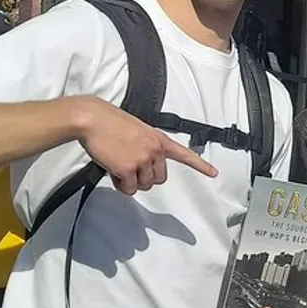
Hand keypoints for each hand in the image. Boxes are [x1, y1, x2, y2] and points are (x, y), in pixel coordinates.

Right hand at [75, 95, 217, 194]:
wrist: (92, 118)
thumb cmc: (110, 122)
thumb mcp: (138, 131)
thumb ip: (146, 146)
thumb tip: (143, 165)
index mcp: (159, 140)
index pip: (185, 155)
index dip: (200, 166)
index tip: (214, 173)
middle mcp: (155, 151)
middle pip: (158, 179)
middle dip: (144, 177)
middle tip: (128, 166)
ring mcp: (142, 160)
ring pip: (144, 185)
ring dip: (131, 181)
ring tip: (117, 164)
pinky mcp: (127, 169)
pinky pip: (129, 189)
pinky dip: (120, 185)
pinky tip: (112, 170)